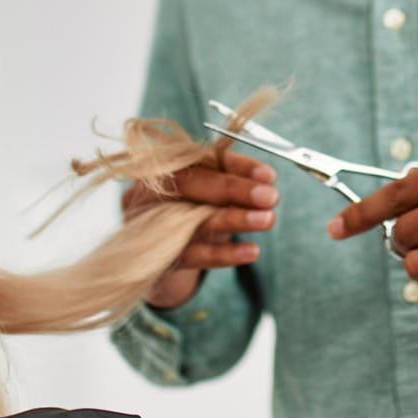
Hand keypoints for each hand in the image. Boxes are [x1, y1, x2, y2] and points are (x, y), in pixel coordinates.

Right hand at [124, 151, 278, 309]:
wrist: (157, 260)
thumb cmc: (187, 216)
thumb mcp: (207, 195)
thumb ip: (230, 183)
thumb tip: (266, 180)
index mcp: (161, 167)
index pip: (199, 158)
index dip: (235, 165)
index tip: (268, 175)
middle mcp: (147, 191)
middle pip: (189, 184)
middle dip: (233, 188)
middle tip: (270, 197)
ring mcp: (147, 225)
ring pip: (193, 219)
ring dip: (234, 219)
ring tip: (267, 220)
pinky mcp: (154, 257)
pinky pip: (192, 254)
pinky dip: (224, 254)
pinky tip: (251, 251)